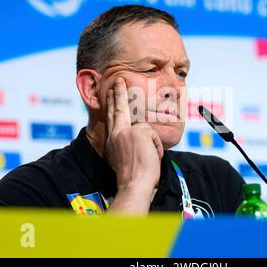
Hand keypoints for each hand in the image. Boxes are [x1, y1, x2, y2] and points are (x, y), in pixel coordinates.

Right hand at [105, 77, 163, 213]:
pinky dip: (157, 149)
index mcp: (112, 141)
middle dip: (118, 93)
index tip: (109, 94)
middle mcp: (116, 134)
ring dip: (153, 147)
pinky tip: (151, 159)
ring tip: (149, 159)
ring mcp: (126, 132)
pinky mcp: (139, 132)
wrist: (134, 184)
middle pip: (119, 109)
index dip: (111, 105)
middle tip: (118, 81)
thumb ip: (129, 144)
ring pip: (147, 130)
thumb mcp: (126, 158)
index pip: (112, 118)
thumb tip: (139, 136)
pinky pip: (155, 137)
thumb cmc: (133, 177)